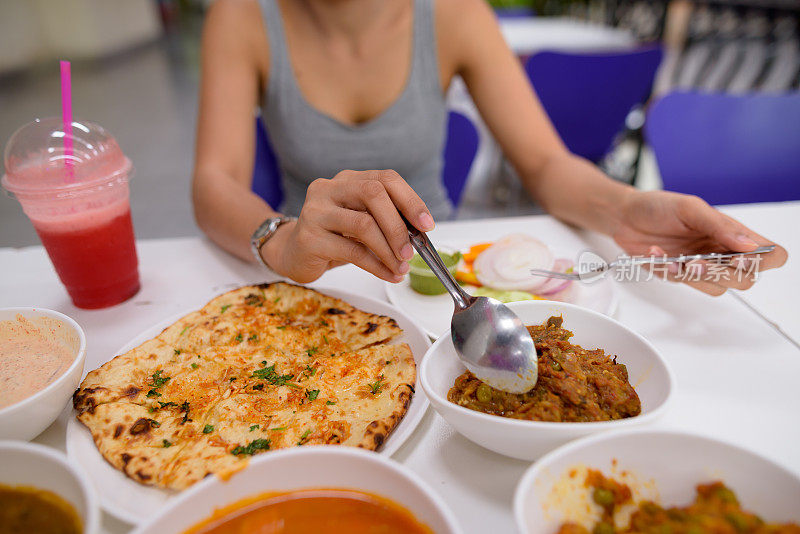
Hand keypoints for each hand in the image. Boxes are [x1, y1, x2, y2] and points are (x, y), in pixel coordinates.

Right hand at [262, 170, 434, 283]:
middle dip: (399, 226)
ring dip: (389, 250)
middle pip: (373, 194)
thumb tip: (420, 235)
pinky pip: (352, 252)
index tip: (426, 224)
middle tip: (411, 251)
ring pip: (363, 224)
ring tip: (401, 267)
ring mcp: (316, 211)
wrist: (292, 253)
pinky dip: (376, 266)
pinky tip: (388, 274)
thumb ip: (385, 222)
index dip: (410, 200)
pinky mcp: (309, 238)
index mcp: (347, 179)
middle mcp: (329, 188)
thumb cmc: (333, 237)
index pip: (385, 179)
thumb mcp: (361, 223)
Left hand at [612, 190, 787, 294]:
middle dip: (722, 273)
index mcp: (733, 233)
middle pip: (745, 279)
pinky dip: (669, 271)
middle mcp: (721, 252)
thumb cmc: (659, 207)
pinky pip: (684, 284)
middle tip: (698, 261)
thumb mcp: (690, 208)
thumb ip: (719, 227)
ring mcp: (701, 266)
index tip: (739, 257)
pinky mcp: (678, 275)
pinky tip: (656, 255)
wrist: (624, 216)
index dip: (764, 261)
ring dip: (693, 276)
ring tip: (673, 258)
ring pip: (716, 287)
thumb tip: (750, 245)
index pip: (771, 255)